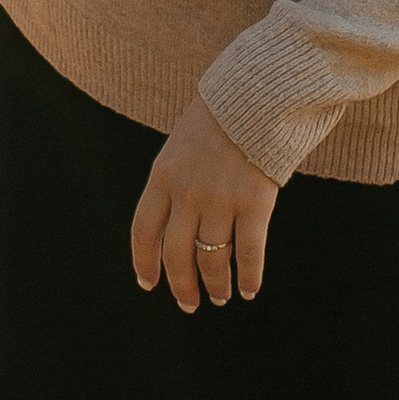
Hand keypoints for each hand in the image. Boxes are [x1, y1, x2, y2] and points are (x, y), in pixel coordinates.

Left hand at [130, 96, 281, 311]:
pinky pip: (250, 251)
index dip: (144, 261)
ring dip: (216, 284)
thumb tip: (173, 226)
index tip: (148, 283)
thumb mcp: (178, 147)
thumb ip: (172, 184)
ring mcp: (221, 200)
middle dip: (182, 285)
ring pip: (212, 258)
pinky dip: (250, 275)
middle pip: (176, 253)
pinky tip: (250, 289)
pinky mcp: (255, 203)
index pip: (143, 230)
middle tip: (189, 303)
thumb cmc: (217, 119)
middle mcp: (187, 193)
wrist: (254, 95)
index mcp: (161, 177)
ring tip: (222, 296)